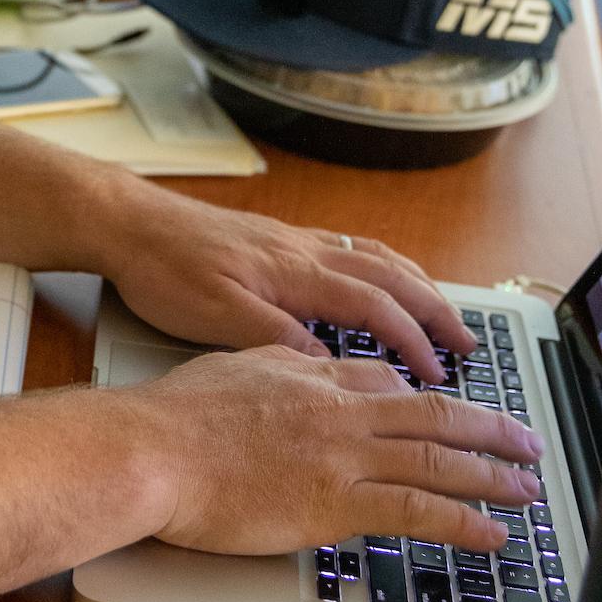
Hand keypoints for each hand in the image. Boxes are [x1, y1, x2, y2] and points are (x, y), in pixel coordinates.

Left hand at [107, 191, 469, 381]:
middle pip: (392, 278)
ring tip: (444, 314)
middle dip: (437, 312)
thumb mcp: (214, 317)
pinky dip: (385, 267)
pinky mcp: (281, 240)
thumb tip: (329, 366)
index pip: (375, 308)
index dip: (413, 343)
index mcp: (295, 274)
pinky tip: (385, 280)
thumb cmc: (165, 271)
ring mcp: (296, 241)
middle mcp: (306, 251)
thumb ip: (275, 340)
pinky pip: (352, 249)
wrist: (132, 224)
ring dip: (418, 286)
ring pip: (377, 258)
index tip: (439, 377)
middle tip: (469, 346)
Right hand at [135, 345, 542, 556]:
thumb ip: (280, 363)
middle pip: (434, 415)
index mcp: (313, 377)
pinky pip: (418, 511)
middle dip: (489, 430)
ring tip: (525, 488)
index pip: (388, 385)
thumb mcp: (236, 363)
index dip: (429, 400)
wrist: (153, 449)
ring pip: (438, 460)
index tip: (453, 414)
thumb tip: (305, 366)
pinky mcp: (336, 503)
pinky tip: (490, 532)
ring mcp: (343, 456)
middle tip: (525, 443)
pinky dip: (463, 520)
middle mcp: (340, 411)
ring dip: (491, 475)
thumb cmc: (175, 416)